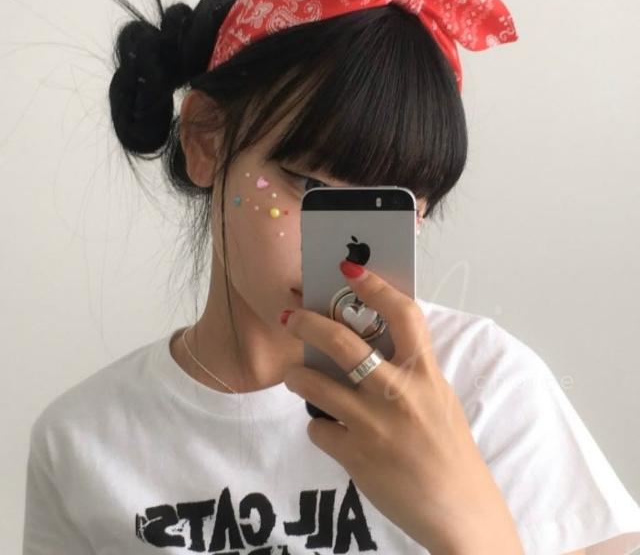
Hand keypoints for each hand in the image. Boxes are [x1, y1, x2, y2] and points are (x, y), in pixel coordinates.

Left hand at [281, 260, 523, 554]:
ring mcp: (375, 426)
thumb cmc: (448, 449)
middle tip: (290, 316)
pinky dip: (318, 427)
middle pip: (344, 343)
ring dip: (299, 377)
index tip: (350, 269)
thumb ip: (407, 370)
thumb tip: (366, 342)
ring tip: (296, 376)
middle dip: (309, 323)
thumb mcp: (437, 398)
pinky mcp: (356, 456)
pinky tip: (328, 430)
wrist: (459, 511)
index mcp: (425, 375)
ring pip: (316, 386)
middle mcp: (400, 394)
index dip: (376, 287)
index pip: (403, 315)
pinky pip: (319, 430)